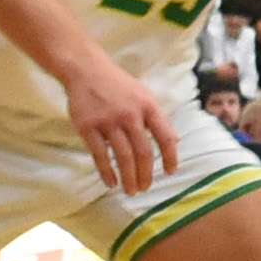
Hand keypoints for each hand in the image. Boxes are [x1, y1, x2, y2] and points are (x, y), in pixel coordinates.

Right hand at [57, 51, 176, 193]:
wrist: (86, 71)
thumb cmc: (118, 85)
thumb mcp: (144, 95)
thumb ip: (158, 117)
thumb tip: (174, 141)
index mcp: (148, 106)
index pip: (165, 136)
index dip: (170, 156)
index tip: (170, 171)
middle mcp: (130, 115)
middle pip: (143, 152)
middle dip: (146, 174)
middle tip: (145, 188)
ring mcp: (108, 122)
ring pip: (123, 157)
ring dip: (129, 177)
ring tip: (131, 190)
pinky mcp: (88, 127)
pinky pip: (100, 155)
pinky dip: (107, 172)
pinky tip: (111, 182)